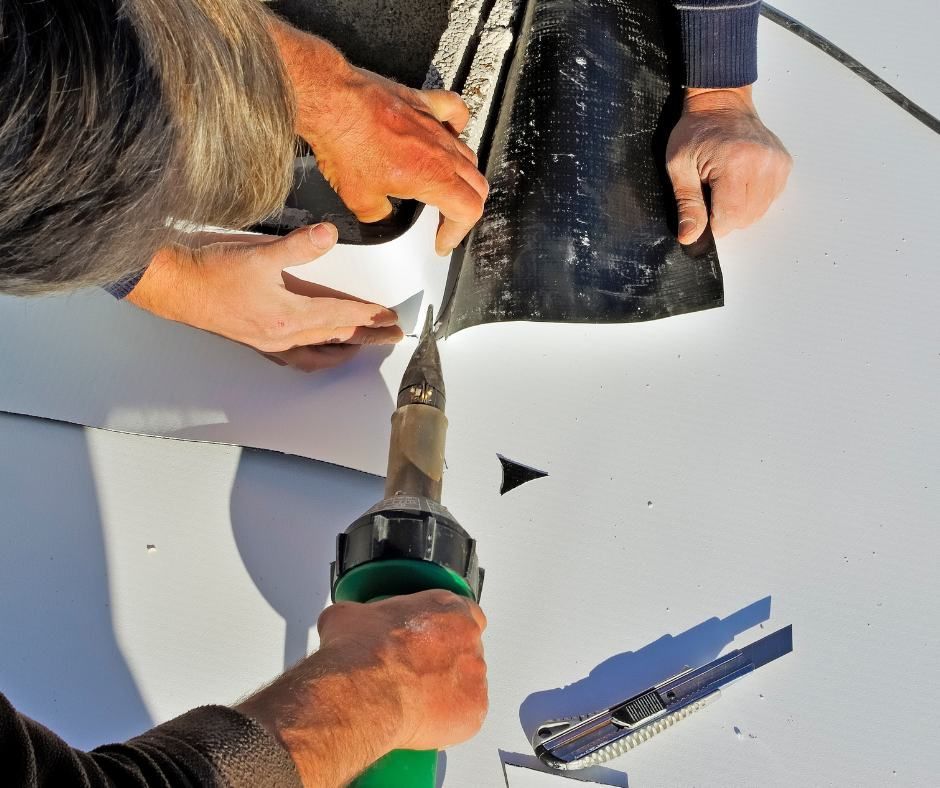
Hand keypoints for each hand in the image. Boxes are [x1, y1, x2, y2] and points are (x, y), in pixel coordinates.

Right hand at [127, 224, 402, 371]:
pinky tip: (322, 352)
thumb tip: (328, 235)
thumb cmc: (212, 272)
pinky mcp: (260, 342)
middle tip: (393, 334)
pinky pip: (299, 358)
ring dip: (347, 347)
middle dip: (369, 334)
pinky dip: (318, 356)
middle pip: (338, 336)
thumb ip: (299, 246)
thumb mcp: (260, 253)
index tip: (392, 316)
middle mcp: (284, 335)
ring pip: (321, 350)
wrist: (176, 288)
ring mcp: (272, 343)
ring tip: (366, 344)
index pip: (342, 315)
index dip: (370, 314)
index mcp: (288, 315)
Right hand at [237, 590, 487, 786]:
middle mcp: (467, 639)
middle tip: (415, 676)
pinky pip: (464, 716)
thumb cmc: (355, 653)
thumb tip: (343, 619)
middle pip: (465, 648)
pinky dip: (446, 721)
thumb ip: (361, 615)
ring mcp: (471, 677)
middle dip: (442, 661)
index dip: (441, 627)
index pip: (460, 611)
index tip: (428, 641)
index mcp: (447, 608)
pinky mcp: (470, 713)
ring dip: (445, 690)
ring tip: (414, 703)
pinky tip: (421, 723)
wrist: (357, 691)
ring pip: (465, 682)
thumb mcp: (350, 616)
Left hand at [270, 20, 488, 255]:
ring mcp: (435, 125)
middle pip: (476, 185)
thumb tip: (381, 216)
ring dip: (462, 176)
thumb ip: (379, 215)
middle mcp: (442, 151)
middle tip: (443, 221)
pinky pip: (454, 111)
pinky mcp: (422, 104)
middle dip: (462, 210)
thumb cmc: (346, 143)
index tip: (442, 241)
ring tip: (445, 188)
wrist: (332, 102)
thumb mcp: (359, 200)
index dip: (457, 233)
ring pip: (467, 155)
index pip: (468, 211)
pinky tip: (450, 134)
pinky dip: (457, 126)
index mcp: (434, 177)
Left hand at [666, 86, 791, 244]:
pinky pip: (769, 199)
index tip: (701, 213)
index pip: (730, 218)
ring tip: (725, 185)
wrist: (720, 103)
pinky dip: (753, 199)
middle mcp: (763, 164)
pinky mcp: (784, 164)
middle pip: (746, 218)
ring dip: (740, 209)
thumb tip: (689, 236)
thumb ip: (687, 204)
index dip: (712, 225)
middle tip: (711, 193)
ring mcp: (777, 164)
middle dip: (725, 216)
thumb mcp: (679, 167)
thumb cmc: (696, 131)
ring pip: (759, 212)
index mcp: (736, 163)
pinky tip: (739, 181)